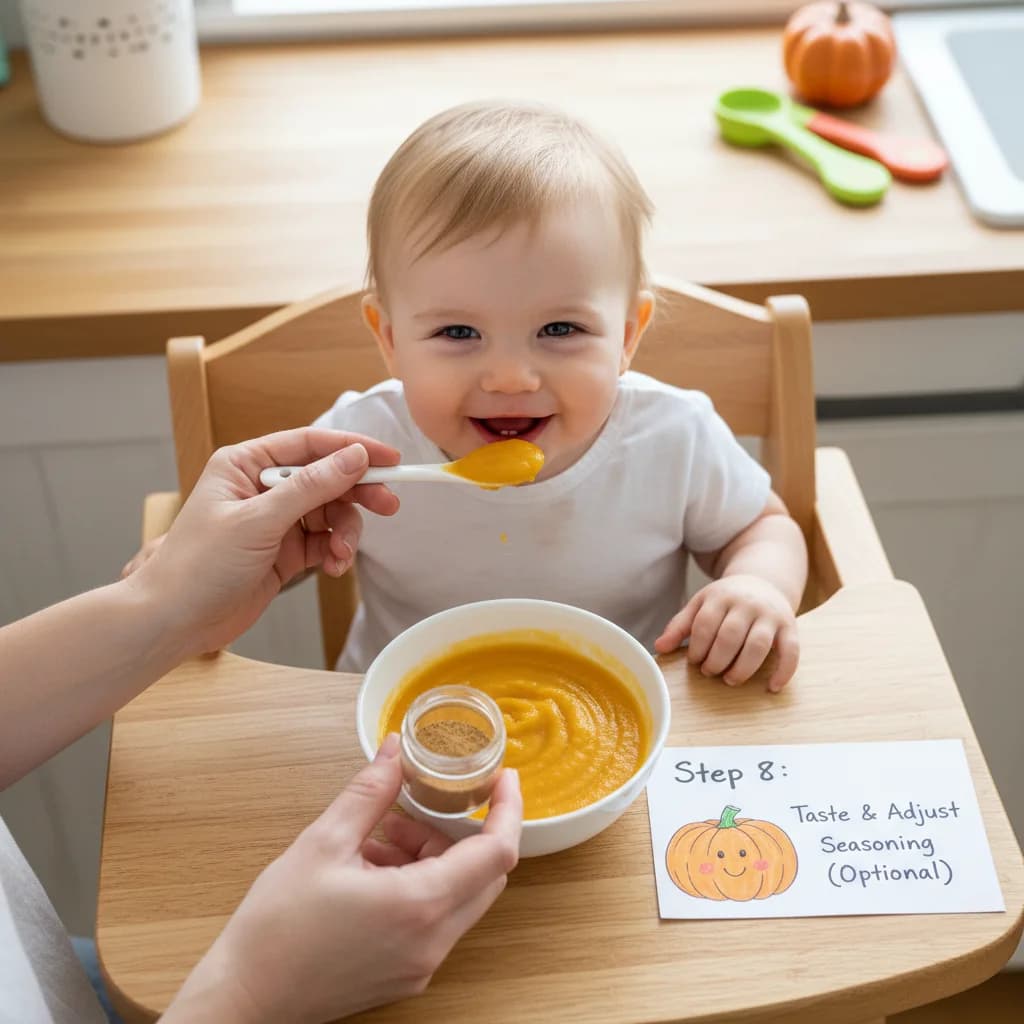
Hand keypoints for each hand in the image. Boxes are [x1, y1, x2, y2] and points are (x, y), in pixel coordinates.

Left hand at [129, 428, 399, 656]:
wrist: (174, 622)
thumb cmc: (198, 566)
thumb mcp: (259, 521)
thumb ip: (310, 488)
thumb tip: (353, 458)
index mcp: (246, 464)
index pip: (310, 444)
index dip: (352, 448)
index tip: (389, 459)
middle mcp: (262, 487)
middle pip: (327, 478)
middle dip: (357, 493)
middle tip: (388, 505)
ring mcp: (275, 520)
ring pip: (331, 513)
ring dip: (345, 533)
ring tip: (342, 556)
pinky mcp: (284, 552)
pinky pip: (324, 542)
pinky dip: (335, 553)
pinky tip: (333, 568)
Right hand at [164, 736, 522, 1023]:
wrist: (244, 999)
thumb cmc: (277, 926)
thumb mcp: (323, 843)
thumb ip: (370, 792)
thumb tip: (395, 749)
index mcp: (419, 906)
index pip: (497, 854)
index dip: (508, 810)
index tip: (503, 778)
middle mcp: (432, 942)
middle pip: (484, 875)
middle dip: (459, 832)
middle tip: (418, 806)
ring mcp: (422, 964)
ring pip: (459, 896)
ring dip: (432, 857)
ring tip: (378, 836)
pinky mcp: (407, 974)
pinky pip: (436, 920)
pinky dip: (420, 885)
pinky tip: (372, 867)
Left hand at [655, 574, 798, 691]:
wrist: (765, 580)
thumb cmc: (727, 599)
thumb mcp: (701, 604)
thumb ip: (681, 625)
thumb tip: (660, 647)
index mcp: (721, 597)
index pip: (704, 624)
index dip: (697, 647)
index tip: (694, 661)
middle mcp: (747, 604)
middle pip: (729, 636)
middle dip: (716, 660)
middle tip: (709, 672)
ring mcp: (770, 615)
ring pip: (757, 645)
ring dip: (742, 668)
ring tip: (730, 680)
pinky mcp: (790, 626)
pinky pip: (791, 650)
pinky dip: (783, 671)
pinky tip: (771, 687)